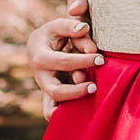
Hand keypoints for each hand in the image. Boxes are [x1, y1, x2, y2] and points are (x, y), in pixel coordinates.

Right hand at [27, 0, 100, 117]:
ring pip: (53, 105)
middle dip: (78, 90)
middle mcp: (39, 75)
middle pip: (56, 91)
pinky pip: (51, 111)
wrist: (44, 44)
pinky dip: (62, 115)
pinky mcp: (49, 94)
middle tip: (95, 86)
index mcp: (39, 55)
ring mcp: (44, 86)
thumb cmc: (55, 33)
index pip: (64, 62)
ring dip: (73, 102)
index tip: (101, 58)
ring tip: (91, 92)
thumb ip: (72, 25)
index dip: (84, 61)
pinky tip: (80, 113)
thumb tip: (84, 29)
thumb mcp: (60, 25)